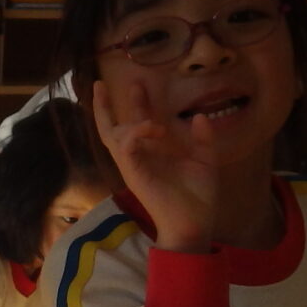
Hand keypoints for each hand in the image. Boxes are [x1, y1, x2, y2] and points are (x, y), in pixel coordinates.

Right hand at [91, 74, 221, 251]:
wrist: (195, 223)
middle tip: (101, 83)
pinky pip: (126, 147)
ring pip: (114, 136)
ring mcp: (133, 166)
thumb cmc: (198, 197)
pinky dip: (136, 132)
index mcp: (152, 154)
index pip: (136, 124)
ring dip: (130, 120)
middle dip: (104, 107)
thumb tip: (198, 116)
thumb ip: (202, 139)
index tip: (136, 84)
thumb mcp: (205, 161)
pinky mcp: (134, 174)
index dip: (134, 104)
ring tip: (147, 112)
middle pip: (111, 129)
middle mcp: (138, 158)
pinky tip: (154, 127)